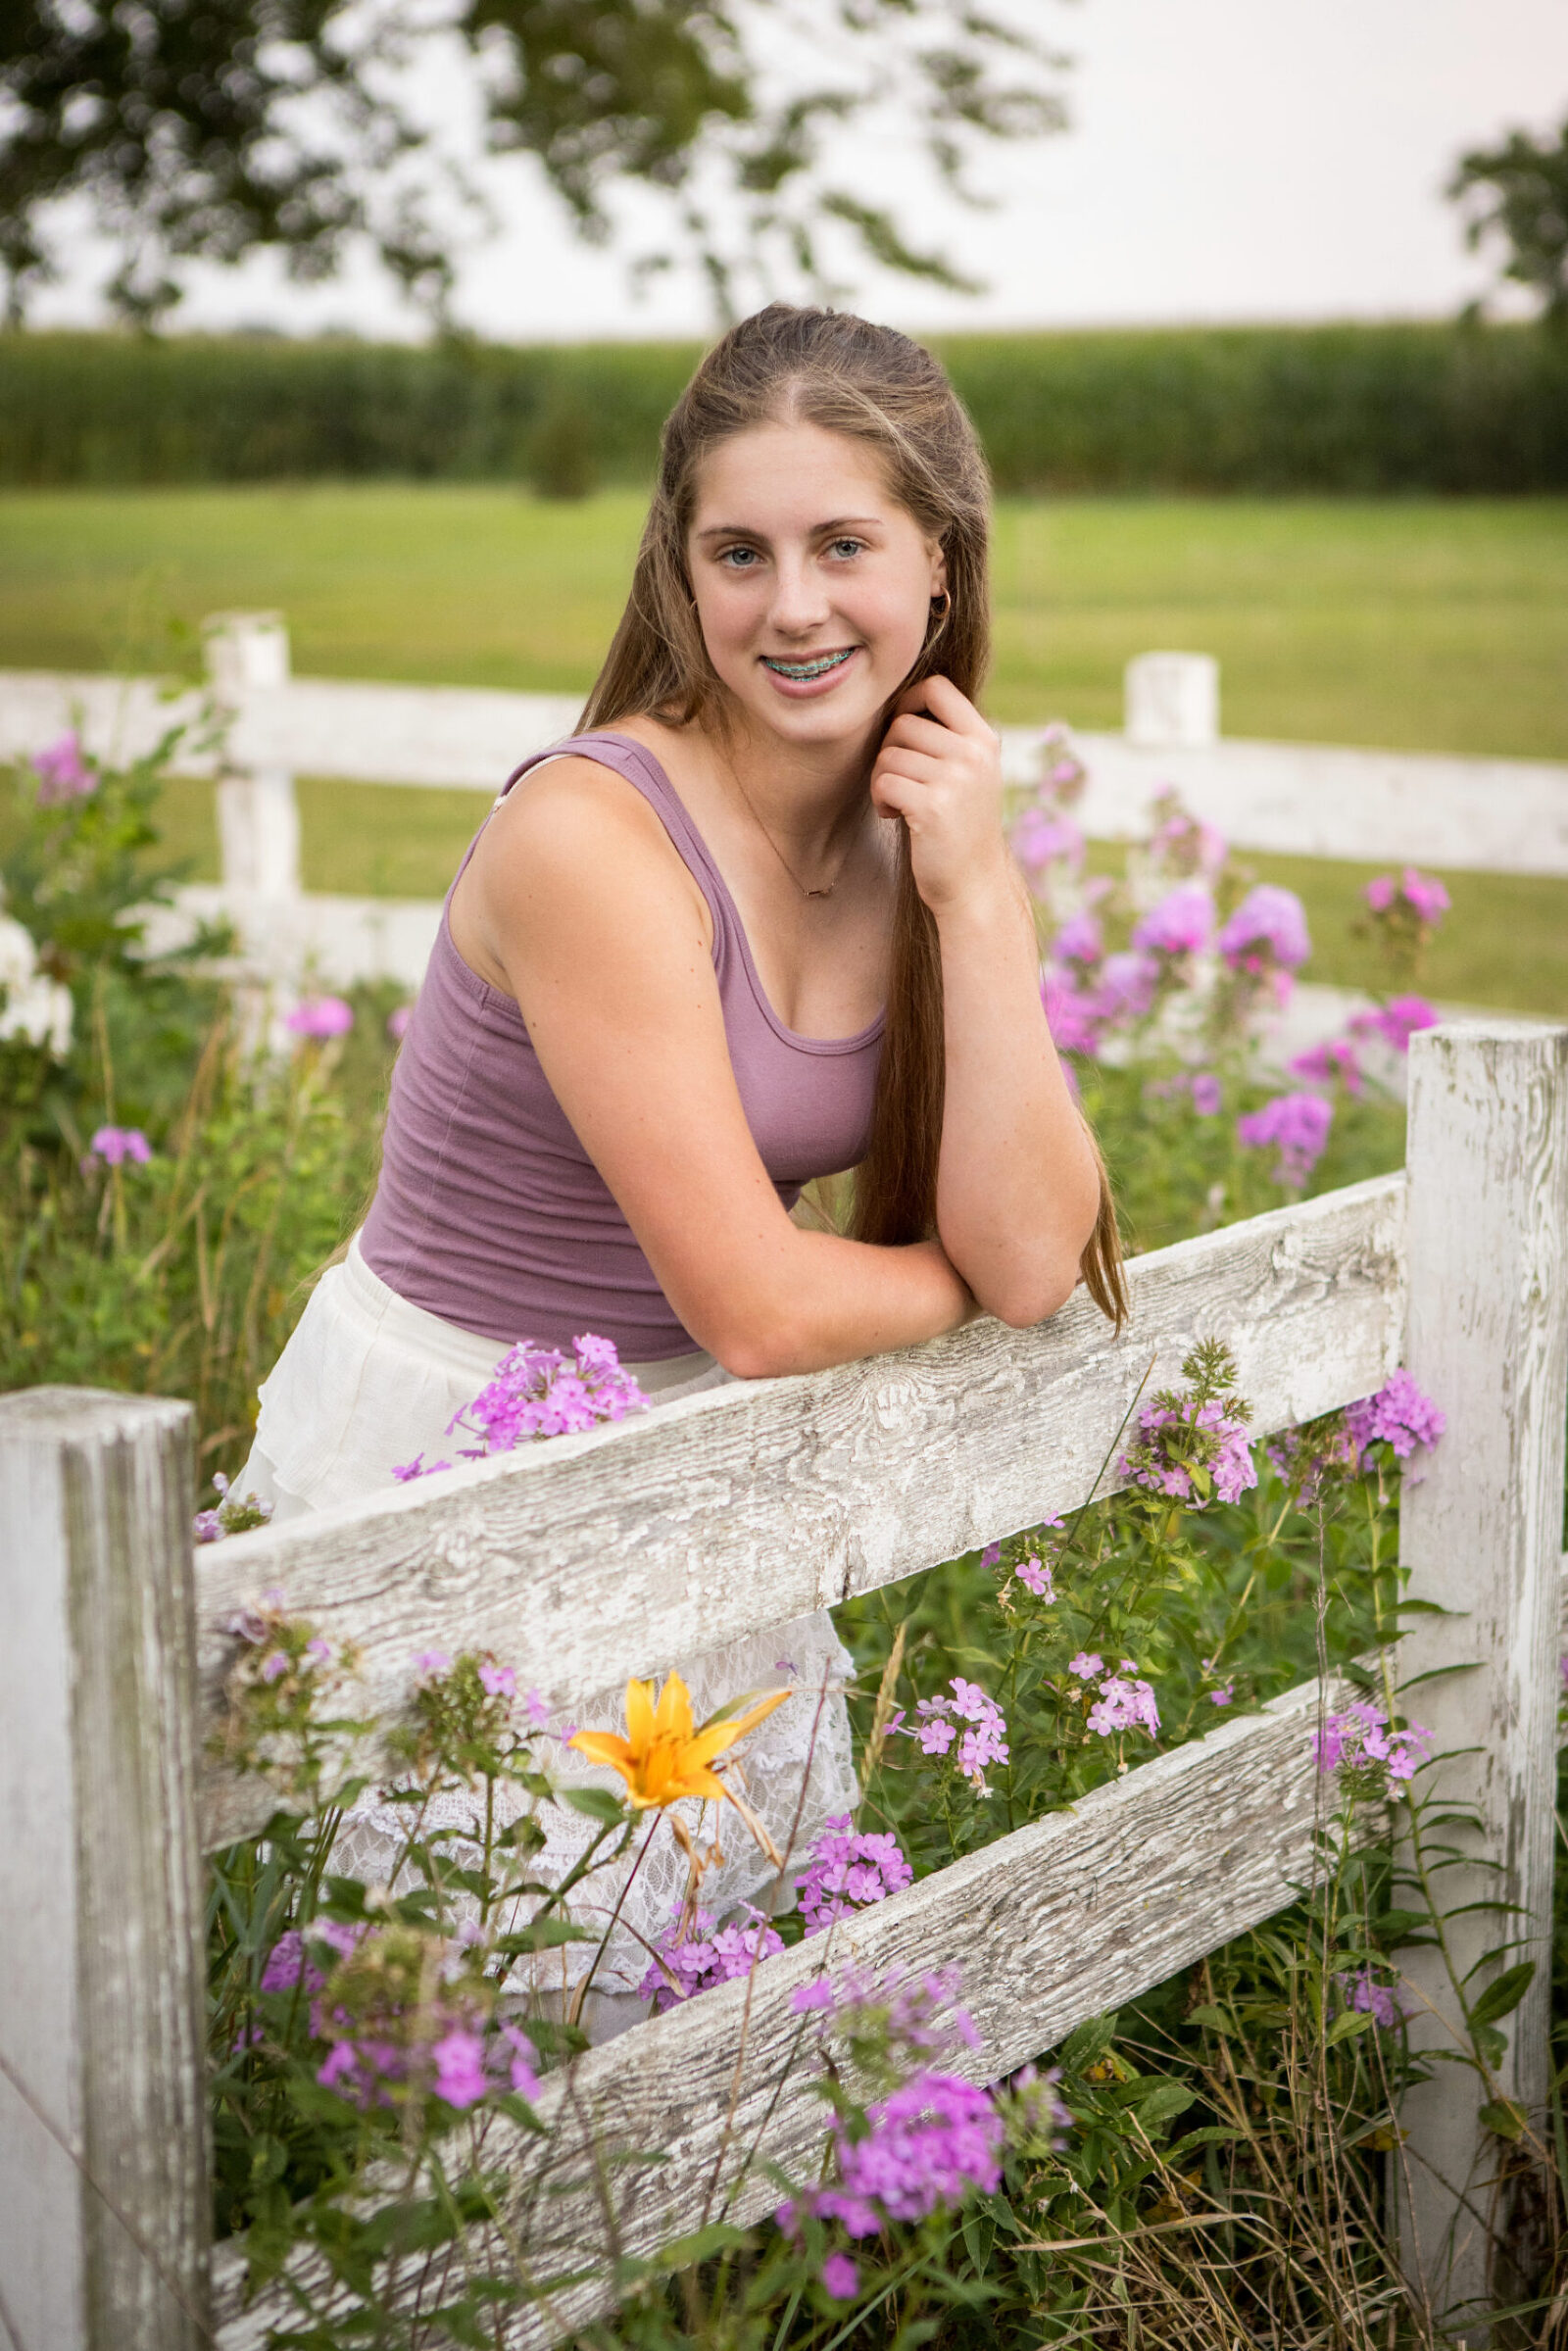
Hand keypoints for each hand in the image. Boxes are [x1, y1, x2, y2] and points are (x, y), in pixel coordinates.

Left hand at [869, 674, 1009, 917]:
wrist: (975, 883)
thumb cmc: (962, 826)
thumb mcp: (971, 774)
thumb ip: (949, 739)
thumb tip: (900, 702)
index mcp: (983, 740)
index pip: (937, 688)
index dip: (908, 700)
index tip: (900, 731)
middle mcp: (973, 755)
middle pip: (903, 724)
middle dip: (888, 752)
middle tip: (897, 781)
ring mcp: (955, 780)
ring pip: (888, 755)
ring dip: (881, 779)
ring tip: (897, 803)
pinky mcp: (931, 806)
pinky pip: (883, 782)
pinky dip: (880, 799)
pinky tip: (894, 815)